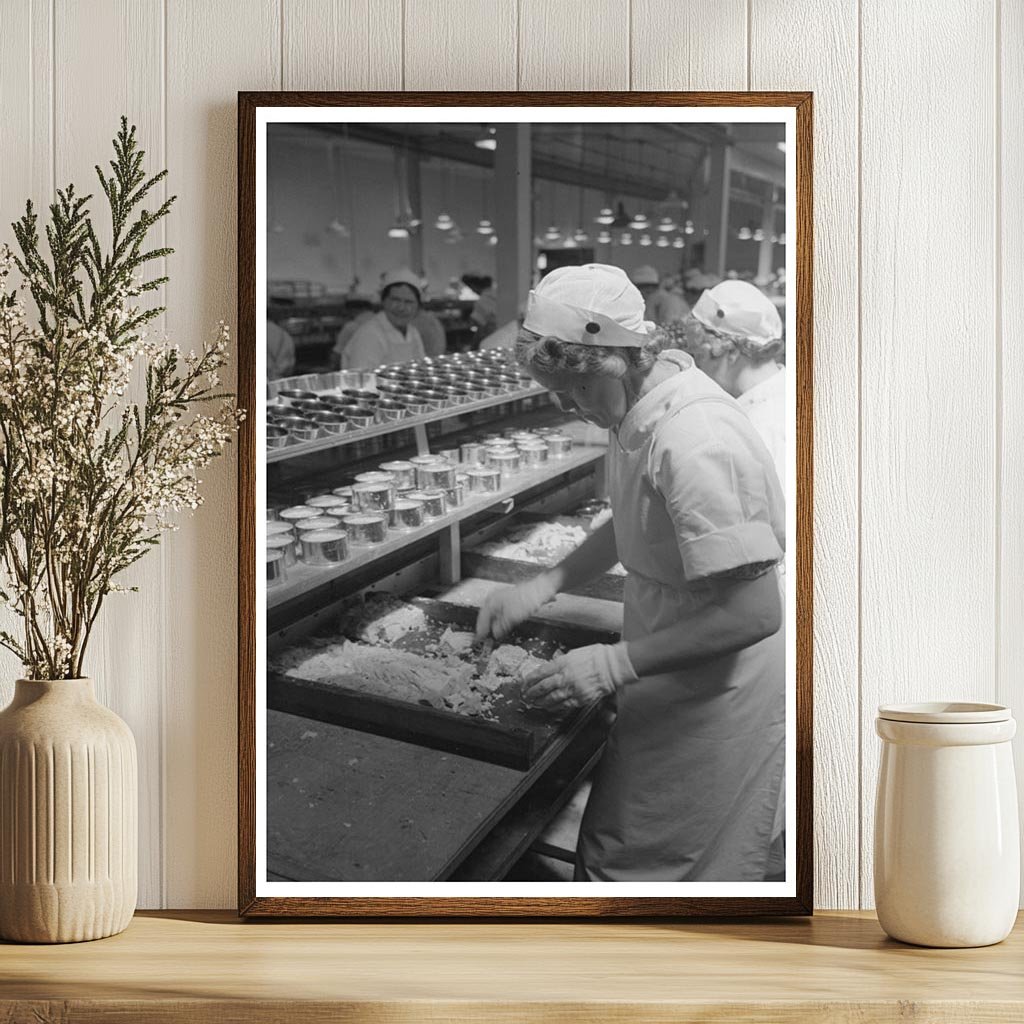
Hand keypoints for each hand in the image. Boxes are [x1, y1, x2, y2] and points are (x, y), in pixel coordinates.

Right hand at [475, 572, 558, 641]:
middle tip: (484, 639)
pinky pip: (501, 612)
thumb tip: (495, 634)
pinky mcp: (510, 600)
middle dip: (485, 628)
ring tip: (492, 635)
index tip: (478, 640)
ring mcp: (502, 598)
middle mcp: (494, 598)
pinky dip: (500, 620)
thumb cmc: (526, 599)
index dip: (480, 631)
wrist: (541, 589)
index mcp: (491, 601)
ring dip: (492, 624)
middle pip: (486, 616)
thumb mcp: (511, 618)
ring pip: (493, 614)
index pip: (482, 619)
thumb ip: (500, 627)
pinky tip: (503, 626)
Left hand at [520, 643, 637, 712]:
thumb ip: (562, 662)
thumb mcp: (574, 653)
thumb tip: (552, 668)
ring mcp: (572, 689)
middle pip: (543, 687)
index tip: (524, 683)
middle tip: (525, 695)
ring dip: (541, 701)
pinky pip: (564, 704)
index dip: (530, 679)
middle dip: (532, 692)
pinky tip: (549, 707)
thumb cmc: (596, 656)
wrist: (612, 666)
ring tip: (534, 703)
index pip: (541, 672)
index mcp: (562, 663)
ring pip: (551, 698)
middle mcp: (565, 677)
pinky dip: (555, 707)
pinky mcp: (580, 698)